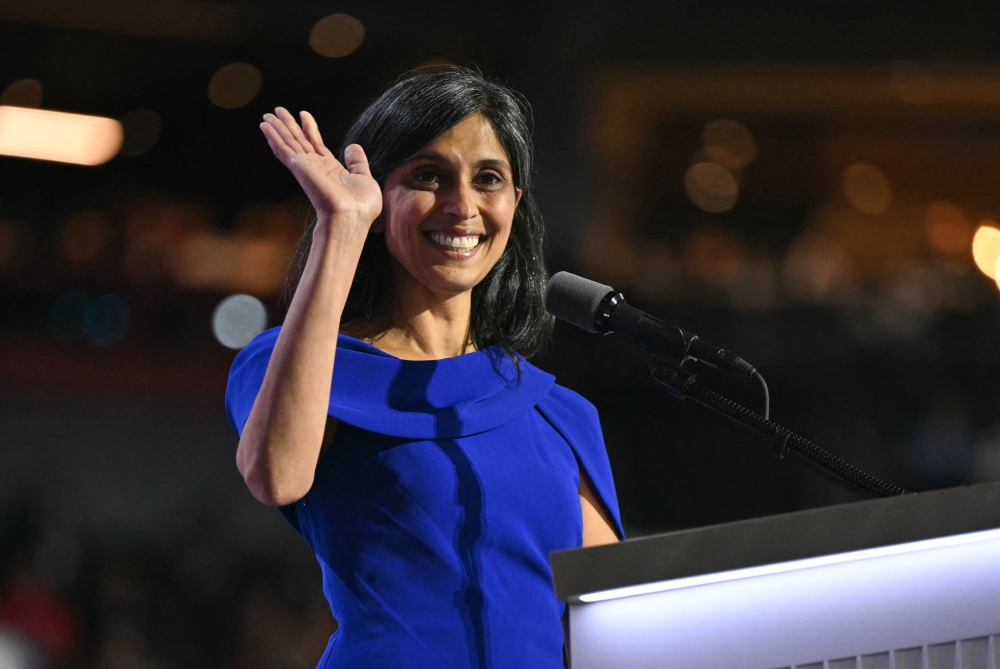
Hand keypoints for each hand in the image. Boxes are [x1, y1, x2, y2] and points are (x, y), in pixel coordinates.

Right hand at [260, 107, 381, 228]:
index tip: (303, 114)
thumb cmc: (361, 206)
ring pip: (289, 142)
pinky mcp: (299, 167)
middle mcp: (316, 167)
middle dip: (289, 126)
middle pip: (299, 141)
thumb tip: (353, 146)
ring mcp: (306, 167)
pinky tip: (265, 127)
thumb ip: (358, 162)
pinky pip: (283, 149)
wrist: (351, 217)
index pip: (316, 144)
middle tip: (278, 111)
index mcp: (331, 169)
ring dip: (278, 128)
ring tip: (267, 115)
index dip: (309, 129)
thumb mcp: (364, 178)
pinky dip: (273, 137)